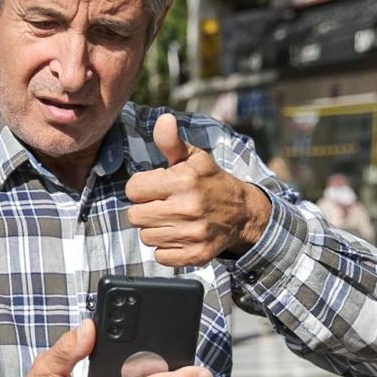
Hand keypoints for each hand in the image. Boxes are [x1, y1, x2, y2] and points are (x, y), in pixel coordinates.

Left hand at [125, 114, 271, 266]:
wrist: (243, 213)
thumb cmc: (211, 182)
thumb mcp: (194, 158)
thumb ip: (171, 141)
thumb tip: (164, 120)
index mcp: (184, 181)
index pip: (133, 189)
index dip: (141, 187)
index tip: (155, 187)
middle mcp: (187, 209)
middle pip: (135, 216)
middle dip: (145, 209)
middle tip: (163, 205)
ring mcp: (192, 234)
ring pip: (146, 237)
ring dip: (155, 229)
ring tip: (172, 220)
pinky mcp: (196, 255)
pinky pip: (160, 256)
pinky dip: (166, 249)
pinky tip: (179, 235)